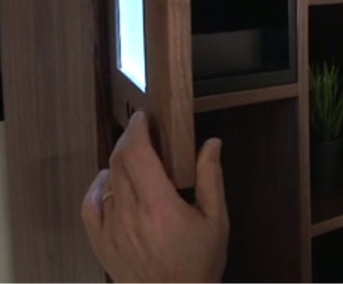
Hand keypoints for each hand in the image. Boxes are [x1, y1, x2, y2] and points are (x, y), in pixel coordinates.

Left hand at [81, 111, 229, 283]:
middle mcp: (130, 215)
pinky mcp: (101, 243)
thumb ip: (211, 179)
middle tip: (142, 129)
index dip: (138, 129)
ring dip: (117, 160)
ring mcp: (111, 230)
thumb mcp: (217, 220)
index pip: (138, 154)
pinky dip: (97, 187)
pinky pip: (90, 206)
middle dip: (129, 138)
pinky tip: (109, 181)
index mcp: (160, 206)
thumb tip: (211, 144)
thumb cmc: (200, 262)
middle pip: (119, 161)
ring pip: (106, 180)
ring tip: (134, 154)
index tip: (144, 116)